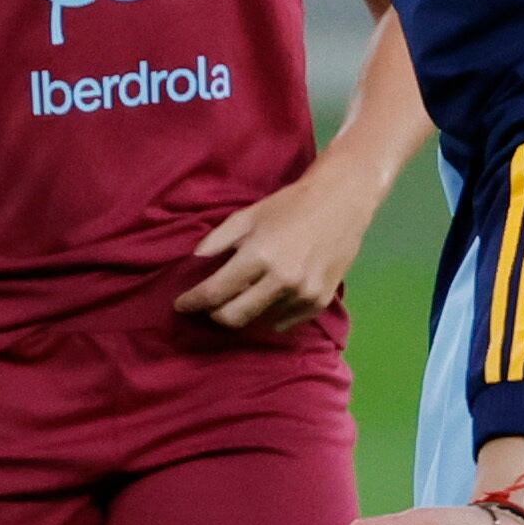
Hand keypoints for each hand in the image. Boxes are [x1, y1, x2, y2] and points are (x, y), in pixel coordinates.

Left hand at [177, 159, 378, 331]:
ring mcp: (303, 294)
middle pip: (233, 317)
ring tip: (241, 297)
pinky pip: (285, 322)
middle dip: (214, 314)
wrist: (342, 202)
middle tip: (209, 305)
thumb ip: (218, 240)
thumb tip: (193, 263)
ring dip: (245, 312)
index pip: (215, 292)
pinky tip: (268, 300)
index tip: (181, 304)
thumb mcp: (248, 215)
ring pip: (259, 321)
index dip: (192, 302)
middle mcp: (281, 280)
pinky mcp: (320, 302)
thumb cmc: (290, 204)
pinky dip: (271, 315)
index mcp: (259, 255)